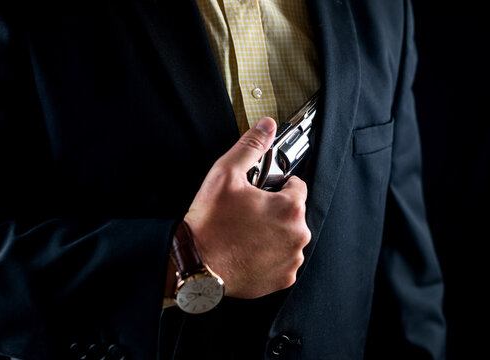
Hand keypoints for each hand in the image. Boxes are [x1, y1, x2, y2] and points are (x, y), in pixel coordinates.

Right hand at [184, 117, 310, 298]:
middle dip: (274, 210)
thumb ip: (251, 145)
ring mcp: (291, 259)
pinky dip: (269, 255)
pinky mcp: (282, 279)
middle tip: (247, 213)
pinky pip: (282, 260)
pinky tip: (247, 250)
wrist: (194, 263)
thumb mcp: (226, 173)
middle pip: (293, 212)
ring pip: (288, 236)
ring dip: (273, 232)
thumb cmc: (209, 223)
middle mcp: (297, 234)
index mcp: (289, 207)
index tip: (260, 192)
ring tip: (245, 232)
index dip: (276, 186)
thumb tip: (266, 126)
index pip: (296, 186)